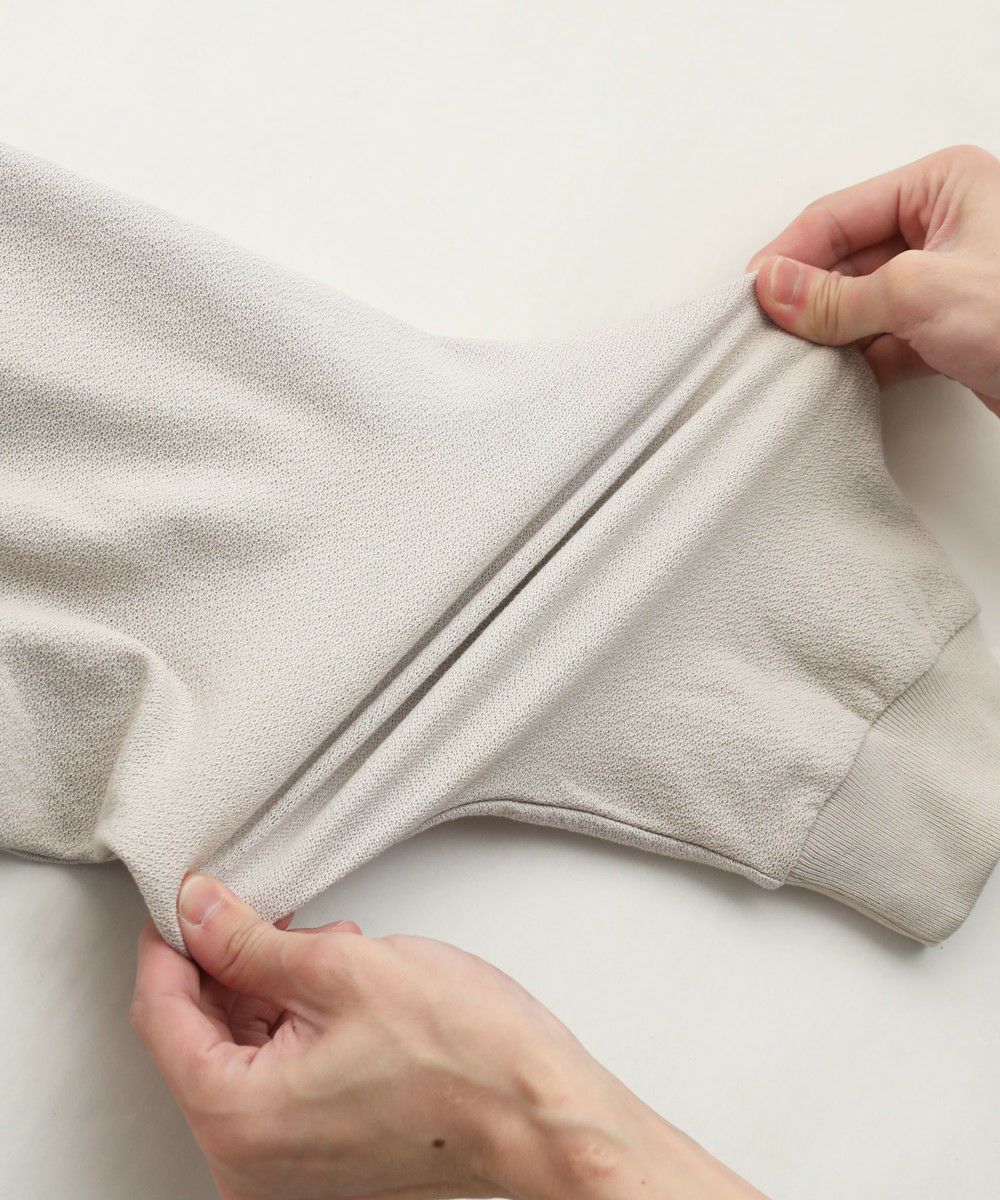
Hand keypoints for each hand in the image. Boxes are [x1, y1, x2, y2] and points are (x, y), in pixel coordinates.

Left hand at [130, 874, 766, 1199]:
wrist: (544, 1114)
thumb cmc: (470, 1057)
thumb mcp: (344, 967)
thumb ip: (250, 940)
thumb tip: (195, 912)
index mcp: (239, 1120)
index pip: (161, 1014)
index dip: (170, 943)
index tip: (185, 899)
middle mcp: (249, 1162)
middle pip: (200, 1036)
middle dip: (234, 963)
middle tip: (275, 913)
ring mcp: (285, 1169)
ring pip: (242, 1053)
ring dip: (273, 990)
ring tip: (331, 947)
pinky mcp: (320, 1160)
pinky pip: (278, 1081)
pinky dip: (297, 1026)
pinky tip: (340, 988)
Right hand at [747, 144, 999, 416]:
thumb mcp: (921, 294)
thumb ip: (837, 296)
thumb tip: (774, 289)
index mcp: (944, 185)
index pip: (840, 215)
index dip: (788, 255)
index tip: (750, 295)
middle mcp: (946, 227)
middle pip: (847, 260)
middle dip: (807, 299)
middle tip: (765, 332)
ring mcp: (948, 283)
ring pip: (862, 305)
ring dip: (829, 335)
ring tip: (791, 359)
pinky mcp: (952, 332)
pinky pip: (885, 341)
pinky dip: (857, 363)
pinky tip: (832, 381)